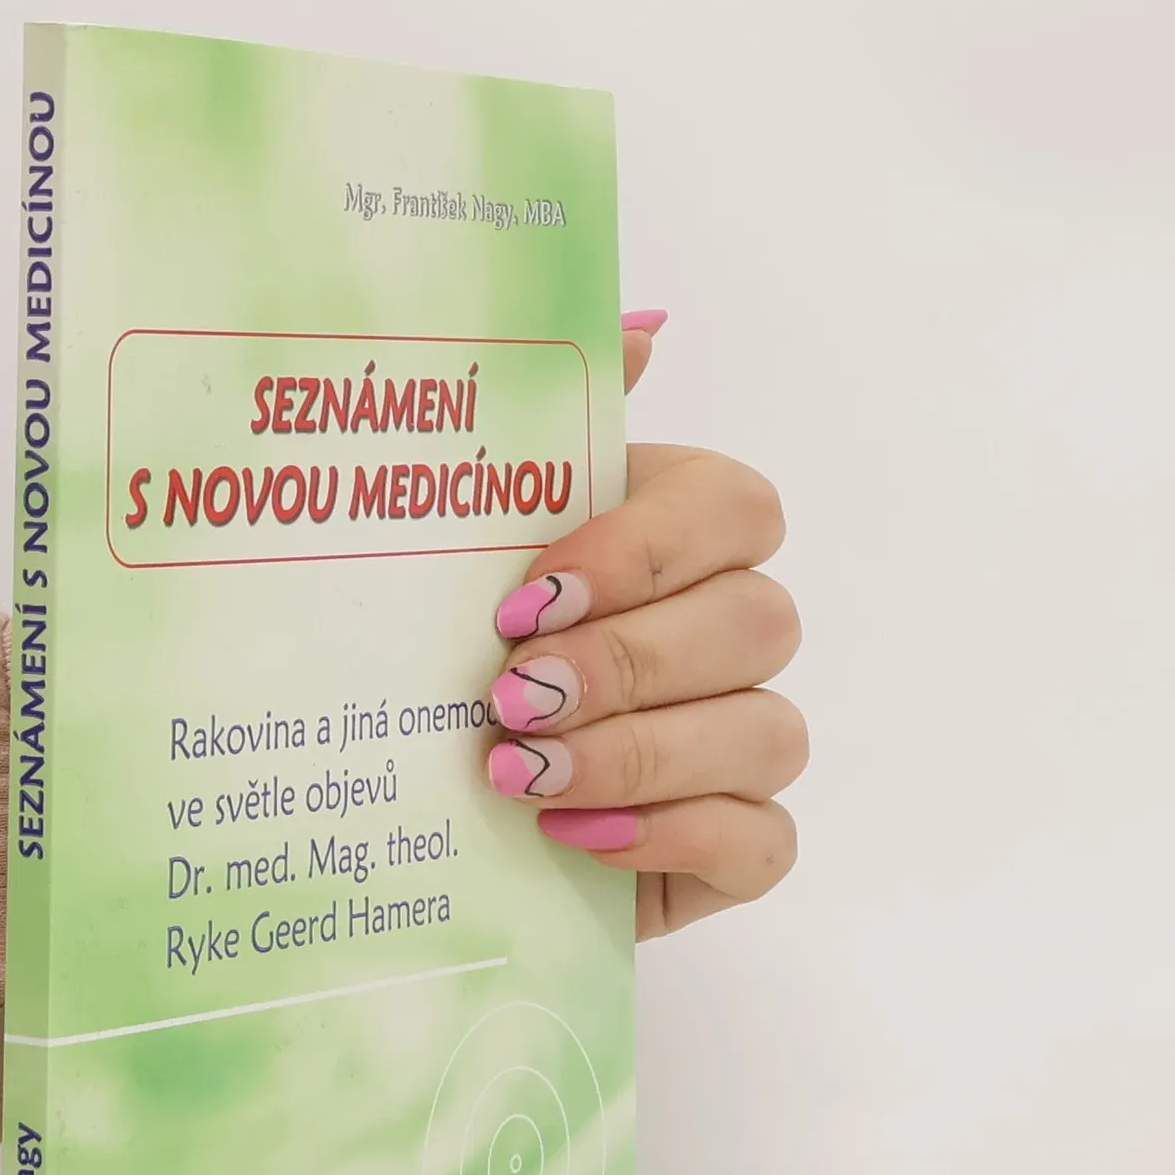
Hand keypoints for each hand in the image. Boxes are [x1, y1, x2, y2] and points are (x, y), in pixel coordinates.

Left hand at [485, 311, 805, 938]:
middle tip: (510, 697)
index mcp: (674, 539)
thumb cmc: (438, 658)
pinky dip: (672, 836)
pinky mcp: (734, 846)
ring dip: (640, 754)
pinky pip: (763, 840)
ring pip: (769, 731)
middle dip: (629, 662)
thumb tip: (640, 329)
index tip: (524, 598)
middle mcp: (726, 632)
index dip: (645, 550)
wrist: (406, 806)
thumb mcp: (456, 541)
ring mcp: (740, 744)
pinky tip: (574, 836)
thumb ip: (542, 428)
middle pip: (759, 621)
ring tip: (520, 776)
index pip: (734, 508)